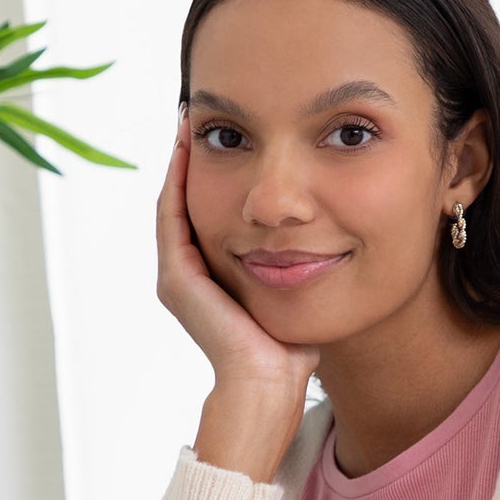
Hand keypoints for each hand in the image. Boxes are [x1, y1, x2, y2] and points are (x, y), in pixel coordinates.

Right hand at [156, 103, 320, 397]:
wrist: (268, 383)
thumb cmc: (289, 351)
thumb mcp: (294, 294)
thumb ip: (296, 266)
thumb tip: (327, 241)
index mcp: (210, 279)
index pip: (207, 214)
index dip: (214, 174)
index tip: (231, 137)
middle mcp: (186, 276)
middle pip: (186, 202)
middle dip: (194, 160)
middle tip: (202, 116)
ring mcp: (176, 277)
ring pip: (174, 203)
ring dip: (181, 161)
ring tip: (192, 120)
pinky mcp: (177, 278)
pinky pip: (173, 215)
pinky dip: (178, 180)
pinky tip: (188, 146)